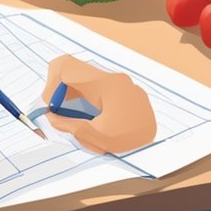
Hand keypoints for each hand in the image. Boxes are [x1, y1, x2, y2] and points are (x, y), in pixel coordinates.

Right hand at [42, 55, 156, 153]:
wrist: (160, 142)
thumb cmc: (130, 139)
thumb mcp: (96, 137)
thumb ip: (69, 125)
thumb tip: (51, 116)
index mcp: (104, 84)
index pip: (66, 67)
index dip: (50, 83)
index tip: (50, 105)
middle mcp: (111, 78)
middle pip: (73, 69)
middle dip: (59, 87)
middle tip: (56, 109)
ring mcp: (118, 82)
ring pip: (84, 77)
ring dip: (71, 92)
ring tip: (72, 116)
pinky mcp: (123, 89)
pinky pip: (96, 85)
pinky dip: (84, 96)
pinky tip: (88, 116)